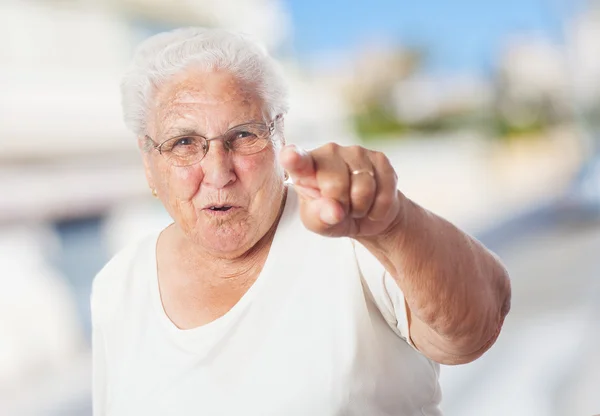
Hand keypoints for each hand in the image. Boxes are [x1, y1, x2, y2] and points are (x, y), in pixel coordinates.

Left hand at [279, 143, 401, 237]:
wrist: (365, 215)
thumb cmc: (332, 215)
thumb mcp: (318, 222)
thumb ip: (320, 217)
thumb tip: (335, 211)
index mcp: (305, 166)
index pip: (297, 161)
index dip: (294, 158)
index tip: (289, 156)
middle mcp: (329, 152)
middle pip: (336, 184)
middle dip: (341, 206)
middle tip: (340, 209)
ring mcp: (356, 152)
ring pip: (364, 188)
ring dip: (361, 208)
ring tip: (356, 206)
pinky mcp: (380, 158)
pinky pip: (384, 191)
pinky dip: (379, 208)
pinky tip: (373, 203)